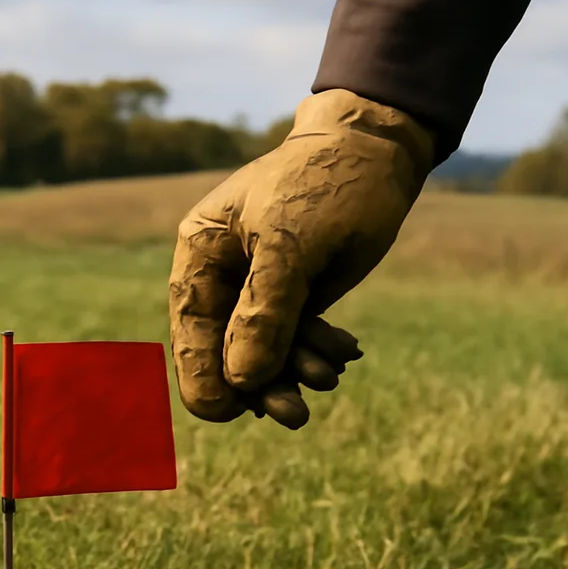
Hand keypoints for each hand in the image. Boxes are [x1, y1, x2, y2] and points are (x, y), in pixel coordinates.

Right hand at [168, 89, 433, 428]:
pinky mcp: (293, 295)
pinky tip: (345, 352)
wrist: (377, 152)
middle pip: (225, 350)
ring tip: (333, 371)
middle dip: (260, 383)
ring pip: (263, 351)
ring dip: (295, 369)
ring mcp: (257, 288)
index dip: (205, 376)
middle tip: (297, 416)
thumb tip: (241, 380)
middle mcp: (221, 275)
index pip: (190, 329)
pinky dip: (316, 351)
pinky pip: (294, 340)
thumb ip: (265, 312)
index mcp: (201, 254)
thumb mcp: (292, 244)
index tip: (232, 413)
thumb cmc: (326, 185)